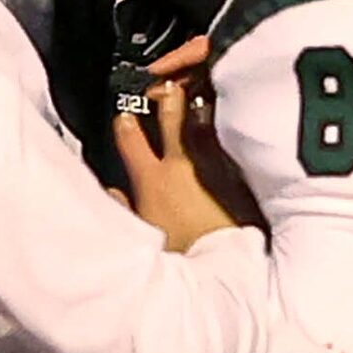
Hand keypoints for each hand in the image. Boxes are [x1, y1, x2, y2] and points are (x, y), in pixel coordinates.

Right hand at [114, 76, 257, 252]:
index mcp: (152, 178)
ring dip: (196, 104)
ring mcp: (214, 165)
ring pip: (203, 119)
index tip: (126, 116)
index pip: (129, 134)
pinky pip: (226, 139)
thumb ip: (123, 209)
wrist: (228, 268)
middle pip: (170, 113)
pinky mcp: (239, 173)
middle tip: (163, 85)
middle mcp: (182, 164)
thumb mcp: (140, 234)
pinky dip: (220, 127)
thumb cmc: (186, 255)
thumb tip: (113, 194)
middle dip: (164, 92)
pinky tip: (221, 123)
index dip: (125, 119)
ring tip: (194, 93)